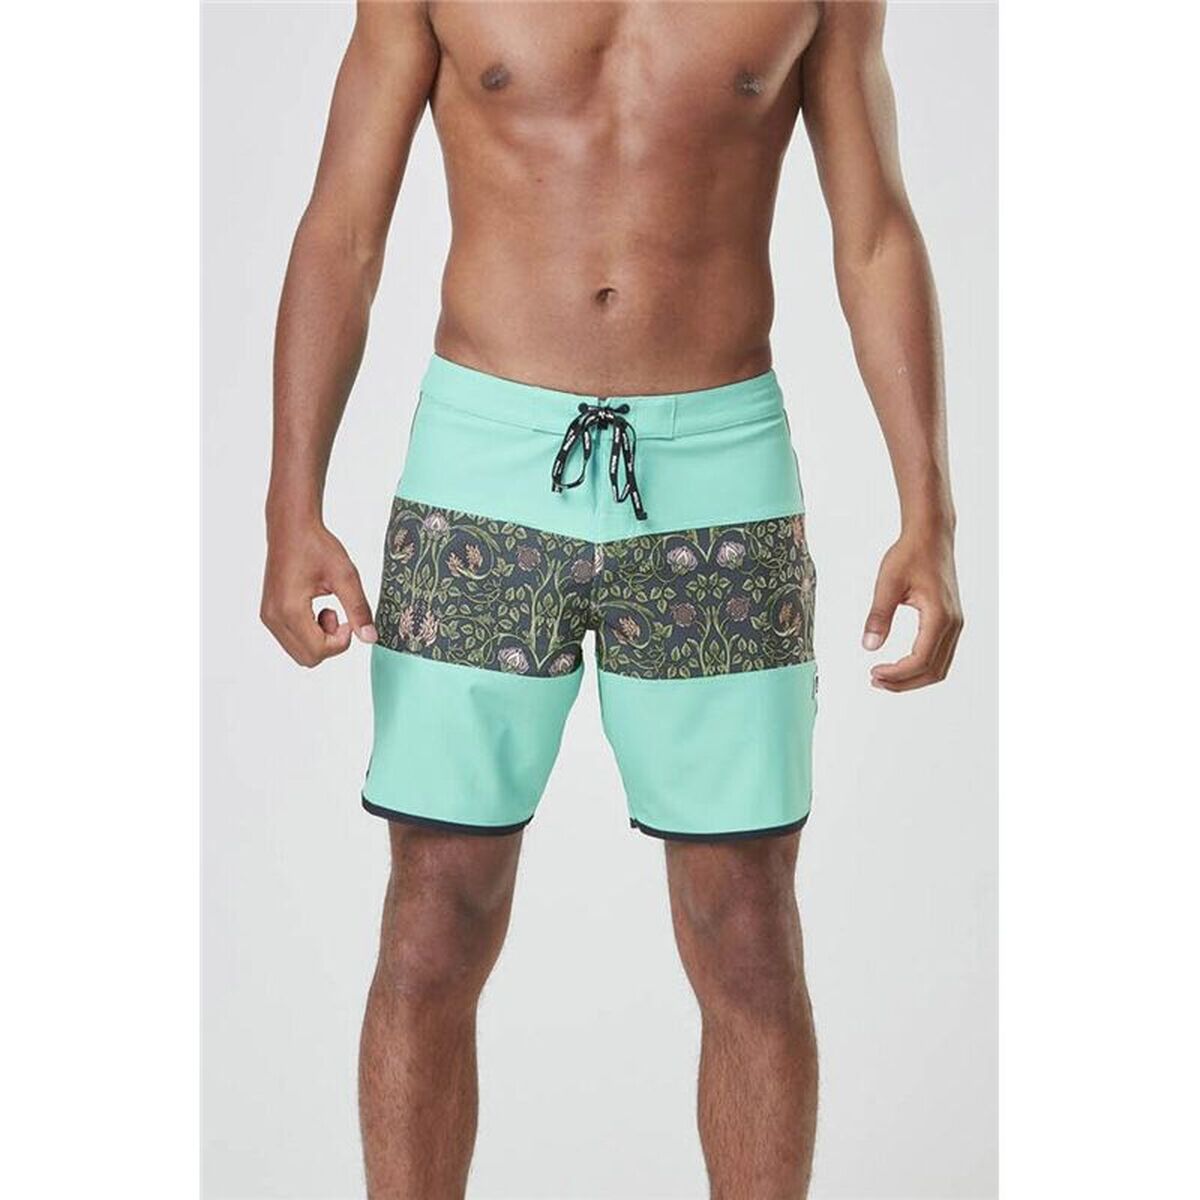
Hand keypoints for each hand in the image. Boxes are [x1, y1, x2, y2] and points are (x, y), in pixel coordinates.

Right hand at [260, 521, 376, 666]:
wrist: (291, 528)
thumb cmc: (316, 546)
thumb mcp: (346, 576)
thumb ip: (358, 609)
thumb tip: (370, 638)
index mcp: (290, 610)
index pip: (318, 651)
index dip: (341, 642)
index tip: (348, 620)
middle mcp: (274, 618)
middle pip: (308, 658)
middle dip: (330, 643)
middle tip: (338, 615)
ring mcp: (269, 617)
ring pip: (299, 652)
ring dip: (319, 639)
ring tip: (326, 609)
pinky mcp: (269, 614)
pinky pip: (292, 640)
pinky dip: (308, 633)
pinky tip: (315, 609)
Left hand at [862, 527, 962, 691]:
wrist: (931, 536)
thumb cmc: (910, 554)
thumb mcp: (887, 583)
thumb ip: (879, 616)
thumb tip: (869, 646)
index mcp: (940, 616)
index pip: (921, 660)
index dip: (897, 674)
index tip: (873, 672)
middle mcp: (953, 624)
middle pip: (934, 671)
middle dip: (904, 682)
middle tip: (875, 680)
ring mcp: (955, 624)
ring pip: (939, 667)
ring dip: (913, 678)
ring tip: (884, 676)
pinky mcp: (951, 622)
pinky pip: (940, 655)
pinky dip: (920, 666)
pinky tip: (899, 665)